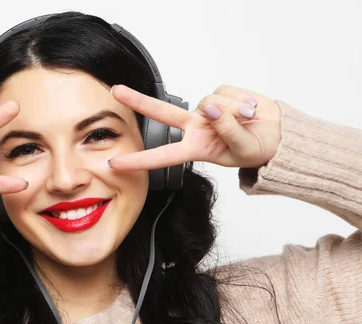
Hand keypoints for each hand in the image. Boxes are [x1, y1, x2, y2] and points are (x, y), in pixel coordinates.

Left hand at [108, 84, 281, 169]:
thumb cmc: (257, 149)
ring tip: (250, 120)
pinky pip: (225, 92)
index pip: (162, 155)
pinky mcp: (221, 94)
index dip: (139, 160)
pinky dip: (242, 100)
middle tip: (115, 91)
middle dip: (139, 101)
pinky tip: (251, 110)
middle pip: (162, 113)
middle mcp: (196, 128)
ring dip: (233, 110)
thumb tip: (211, 108)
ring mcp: (207, 110)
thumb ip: (227, 129)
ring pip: (209, 101)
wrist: (278, 135)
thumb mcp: (244, 148)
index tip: (115, 164)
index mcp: (196, 148)